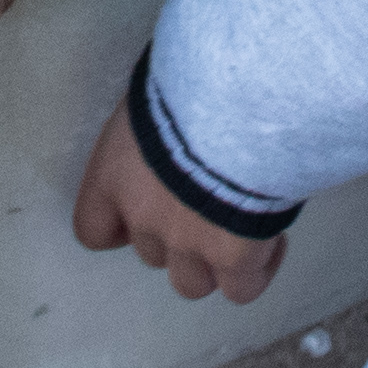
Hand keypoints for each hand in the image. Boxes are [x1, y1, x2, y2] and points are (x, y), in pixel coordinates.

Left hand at [75, 100, 288, 304]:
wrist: (240, 103)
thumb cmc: (198, 79)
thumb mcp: (159, 89)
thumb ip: (160, 120)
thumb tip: (178, 106)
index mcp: (116, 175)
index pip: (94, 228)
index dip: (120, 228)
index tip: (147, 210)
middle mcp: (144, 218)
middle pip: (152, 253)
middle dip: (179, 233)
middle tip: (212, 198)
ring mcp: (187, 245)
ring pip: (191, 283)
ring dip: (213, 261)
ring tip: (242, 226)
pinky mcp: (233, 258)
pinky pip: (241, 288)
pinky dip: (257, 269)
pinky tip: (273, 239)